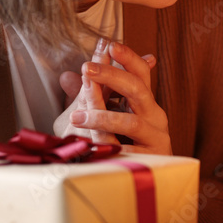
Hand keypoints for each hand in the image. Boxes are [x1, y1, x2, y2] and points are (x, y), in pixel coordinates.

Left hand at [57, 39, 171, 154]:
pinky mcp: (153, 158)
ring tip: (76, 117)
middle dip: (112, 76)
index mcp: (146, 103)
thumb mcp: (112, 117)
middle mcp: (155, 115)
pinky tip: (94, 148)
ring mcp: (156, 136)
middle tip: (87, 68)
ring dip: (103, 118)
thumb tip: (66, 76)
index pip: (141, 74)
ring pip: (131, 122)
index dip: (128, 58)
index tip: (111, 45)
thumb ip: (92, 97)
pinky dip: (112, 150)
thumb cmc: (132, 144)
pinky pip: (130, 153)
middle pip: (138, 89)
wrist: (155, 177)